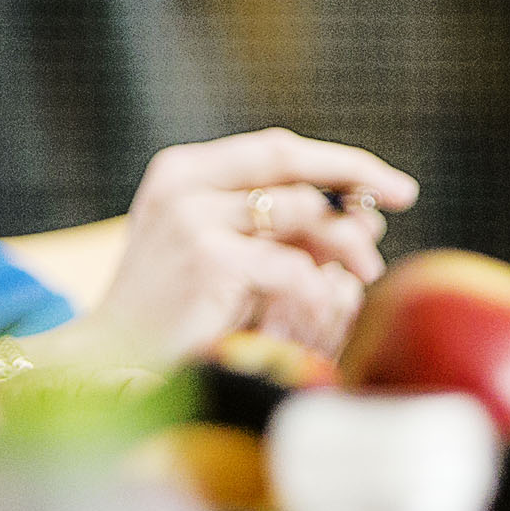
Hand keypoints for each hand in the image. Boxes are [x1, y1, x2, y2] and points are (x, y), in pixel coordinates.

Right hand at [54, 128, 417, 365]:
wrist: (111, 361)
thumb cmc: (171, 310)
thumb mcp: (216, 250)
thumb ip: (270, 224)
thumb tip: (359, 212)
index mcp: (182, 170)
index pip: (276, 149)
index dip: (340, 162)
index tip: (391, 184)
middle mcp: (184, 184)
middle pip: (292, 167)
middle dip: (353, 186)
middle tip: (398, 206)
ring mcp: (194, 220)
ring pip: (301, 215)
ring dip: (343, 244)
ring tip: (362, 274)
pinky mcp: (210, 262)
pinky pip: (293, 268)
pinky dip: (318, 287)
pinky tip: (326, 306)